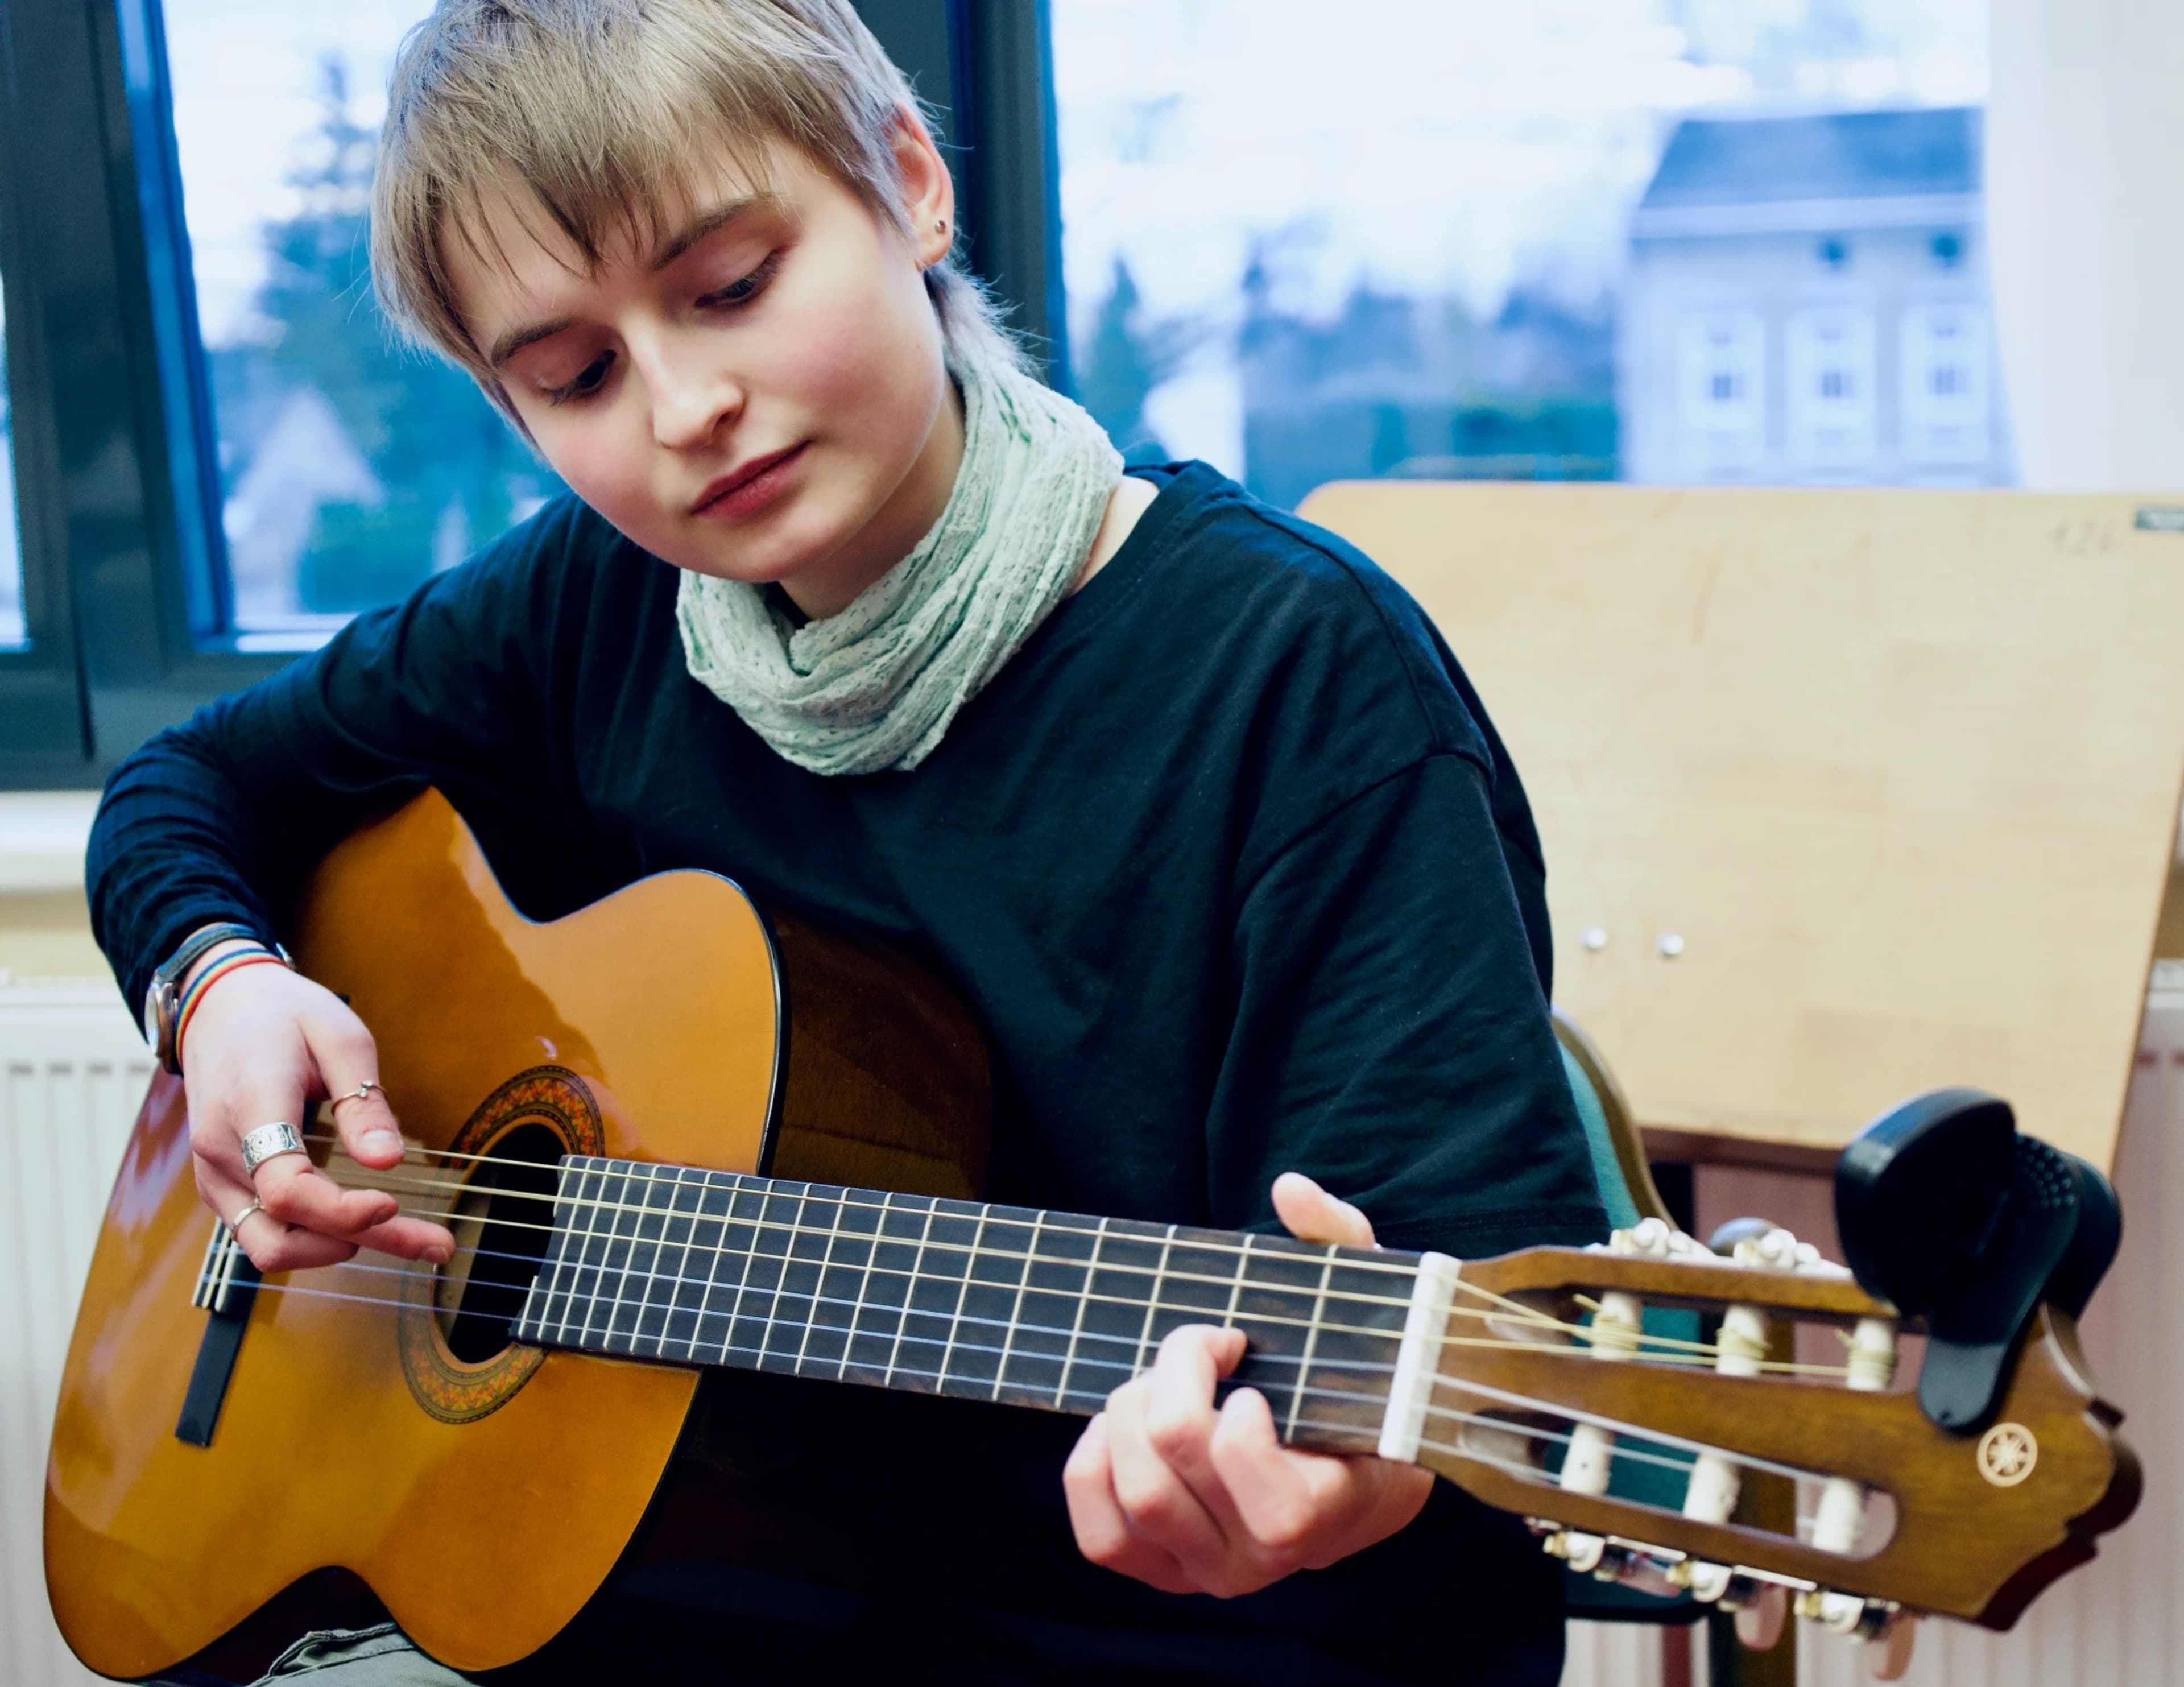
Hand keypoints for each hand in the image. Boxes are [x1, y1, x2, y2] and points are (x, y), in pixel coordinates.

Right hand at [179, 938, 453, 1271]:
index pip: (286, 1188)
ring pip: (270, 1245)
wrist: (221, 1008)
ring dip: (339, 1248)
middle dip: (363, 1243)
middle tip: (438, 1244)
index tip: (393, 1203)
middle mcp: (220, 1153)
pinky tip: (364, 1224)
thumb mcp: (340, 1037)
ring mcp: (213, 1175)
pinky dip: (315, 1237)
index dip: (341, 1212)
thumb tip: (390, 1161)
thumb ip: (363, 1102)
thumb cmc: (285, 1016)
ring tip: (410, 1235)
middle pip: (281, 1233)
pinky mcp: (222, 1185)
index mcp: (249, 1107)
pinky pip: (263, 1231)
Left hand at [1062, 1172, 1434, 1596]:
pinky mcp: (1163, 1573)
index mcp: (1326, 1510)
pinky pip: (1100, 1537)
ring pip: (1134, 1495)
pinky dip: (1092, 1469)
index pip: (1264, 1487)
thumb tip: (1290, 1190)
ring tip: (1162, 1380)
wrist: (1353, 1474)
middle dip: (1171, 1373)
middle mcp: (1265, 1561)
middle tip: (1203, 1344)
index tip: (1245, 1350)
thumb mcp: (1371, 1310)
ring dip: (1129, 1411)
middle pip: (1172, 1461)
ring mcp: (1209, 1574)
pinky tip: (1123, 1426)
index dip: (1232, 1407)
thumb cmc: (1360, 1385)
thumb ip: (1341, 1243)